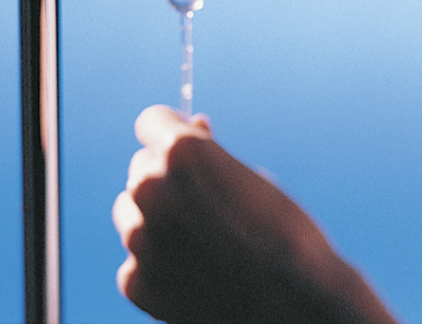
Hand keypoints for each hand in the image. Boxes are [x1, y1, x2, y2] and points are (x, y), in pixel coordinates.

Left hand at [112, 105, 398, 323]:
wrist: (290, 300)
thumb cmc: (281, 230)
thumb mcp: (250, 175)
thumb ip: (210, 154)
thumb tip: (192, 131)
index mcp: (181, 153)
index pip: (150, 120)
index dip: (172, 128)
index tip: (189, 141)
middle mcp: (151, 190)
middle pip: (140, 166)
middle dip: (166, 174)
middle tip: (205, 195)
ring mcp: (139, 239)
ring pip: (131, 210)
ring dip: (156, 214)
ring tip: (200, 232)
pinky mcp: (135, 281)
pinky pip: (135, 256)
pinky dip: (157, 257)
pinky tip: (193, 265)